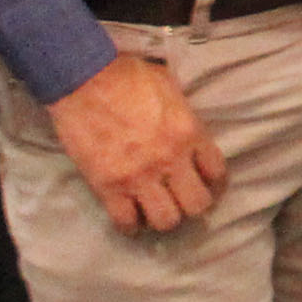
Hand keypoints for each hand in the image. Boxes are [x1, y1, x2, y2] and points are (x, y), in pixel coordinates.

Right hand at [44, 52, 226, 233]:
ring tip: (157, 212)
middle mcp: (170, 159)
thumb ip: (184, 114)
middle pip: (197, 205)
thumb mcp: (171, 87)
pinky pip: (125, 221)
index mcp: (190, 132)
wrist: (83, 79)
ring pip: (166, 220)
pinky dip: (130, 226)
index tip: (206, 185)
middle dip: (193, 207)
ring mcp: (139, 176)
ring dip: (163, 218)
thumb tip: (189, 130)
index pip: (217, 172)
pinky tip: (130, 220)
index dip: (215, 184)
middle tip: (182, 201)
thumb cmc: (128, 76)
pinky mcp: (108, 186)